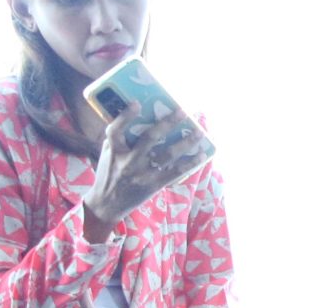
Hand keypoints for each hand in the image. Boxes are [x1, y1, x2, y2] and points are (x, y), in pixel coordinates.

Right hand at [84, 109, 211, 234]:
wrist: (107, 204)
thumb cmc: (109, 173)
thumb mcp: (107, 154)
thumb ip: (118, 139)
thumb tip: (137, 117)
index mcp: (114, 151)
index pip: (116, 131)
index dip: (125, 116)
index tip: (137, 103)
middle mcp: (129, 162)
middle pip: (149, 139)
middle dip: (166, 123)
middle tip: (182, 111)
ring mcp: (143, 174)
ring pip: (167, 155)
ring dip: (186, 142)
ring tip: (199, 132)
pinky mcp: (154, 184)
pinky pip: (175, 172)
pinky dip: (190, 163)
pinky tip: (201, 154)